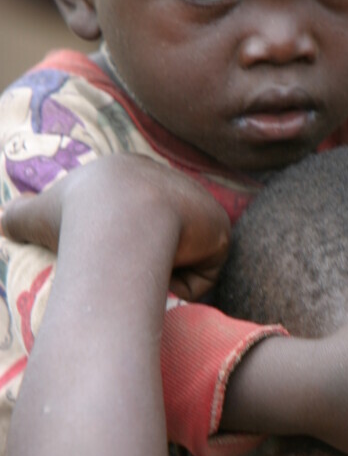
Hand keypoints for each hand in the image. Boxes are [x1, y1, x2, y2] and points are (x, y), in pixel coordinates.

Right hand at [1, 156, 230, 300]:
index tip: (111, 252)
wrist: (119, 220)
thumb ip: (18, 216)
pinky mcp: (220, 228)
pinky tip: (165, 268)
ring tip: (143, 262)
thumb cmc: (75, 216)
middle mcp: (170, 182)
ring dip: (163, 272)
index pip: (134, 214)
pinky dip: (184, 281)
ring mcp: (198, 204)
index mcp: (131, 173)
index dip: (123, 238)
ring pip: (181, 259)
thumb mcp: (38, 212)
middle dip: (146, 257)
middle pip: (162, 238)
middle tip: (127, 266)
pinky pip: (203, 275)